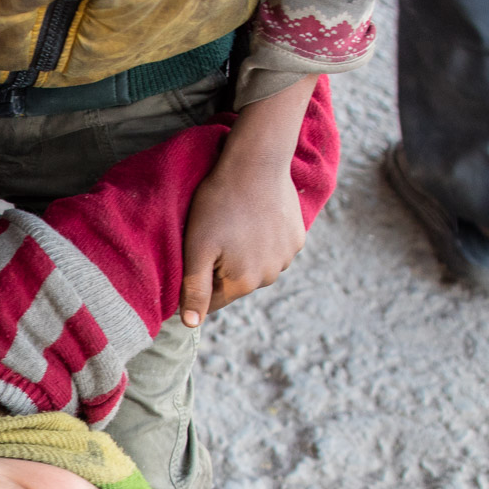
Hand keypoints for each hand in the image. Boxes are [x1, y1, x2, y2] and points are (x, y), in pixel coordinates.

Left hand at [180, 73, 318, 326]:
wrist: (255, 163)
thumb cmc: (219, 203)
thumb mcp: (197, 247)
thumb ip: (194, 289)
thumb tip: (190, 325)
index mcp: (243, 282)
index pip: (214, 300)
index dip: (199, 283)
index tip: (193, 259)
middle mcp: (270, 276)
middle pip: (237, 282)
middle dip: (223, 267)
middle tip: (213, 235)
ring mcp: (287, 257)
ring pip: (257, 266)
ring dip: (246, 253)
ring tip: (235, 224)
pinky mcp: (297, 237)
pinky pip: (275, 248)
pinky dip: (264, 239)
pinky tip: (255, 217)